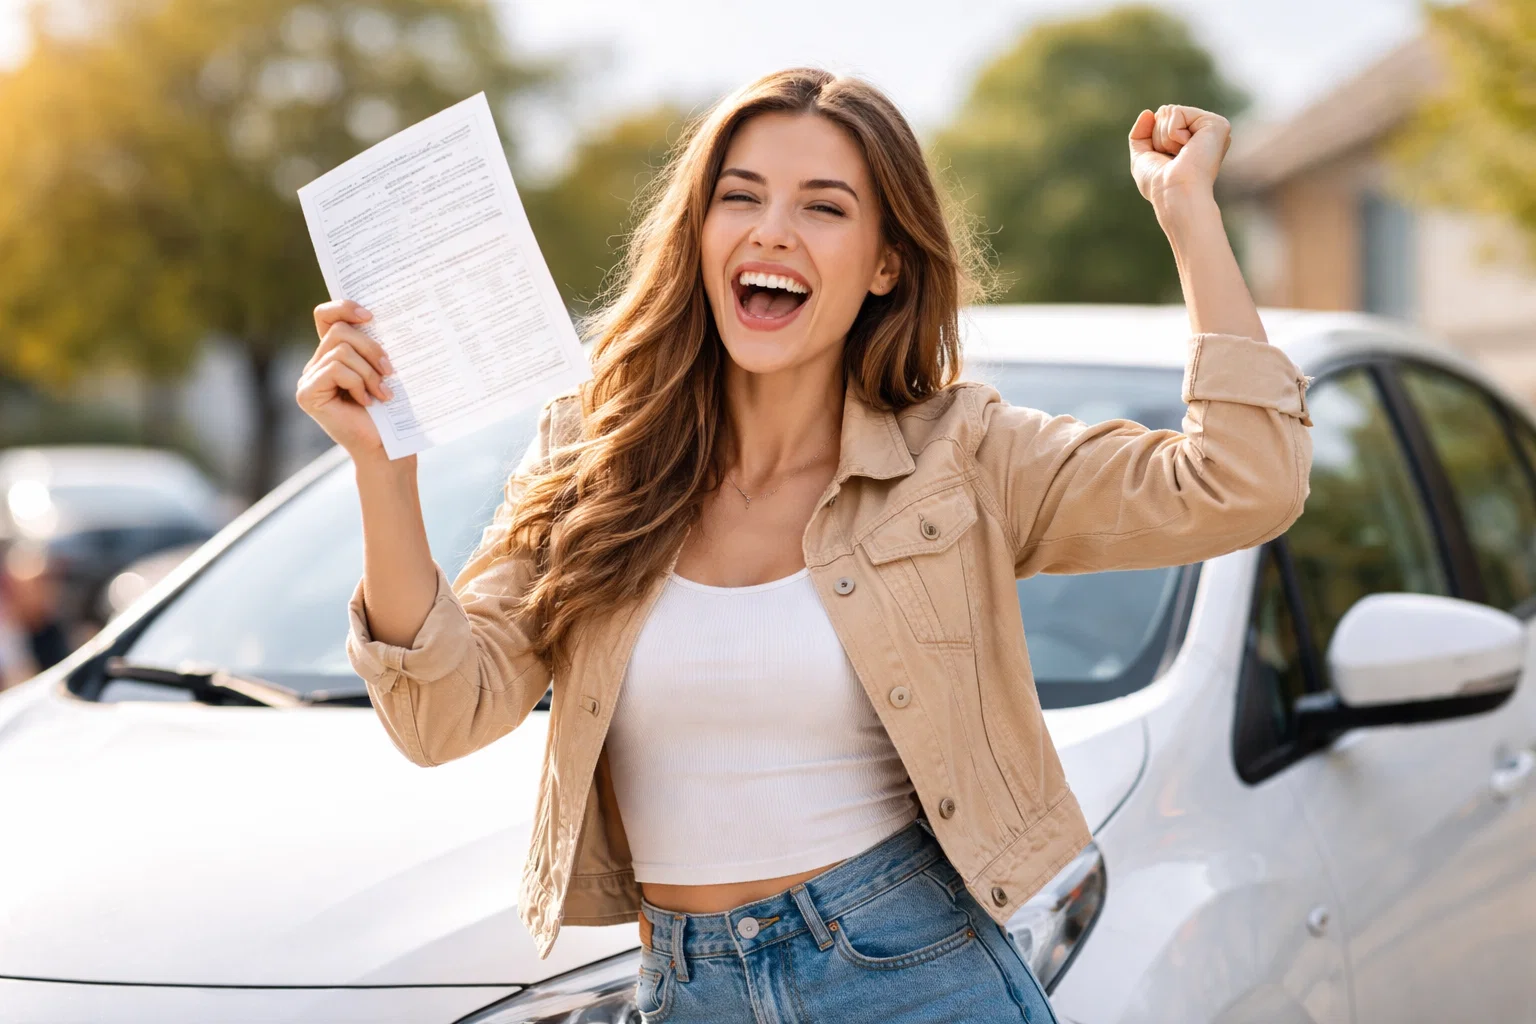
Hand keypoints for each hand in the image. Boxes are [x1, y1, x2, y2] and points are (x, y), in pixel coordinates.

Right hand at [296, 300, 394, 460]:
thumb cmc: (390, 412)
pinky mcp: (307, 394)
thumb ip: (373, 346)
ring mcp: (308, 379)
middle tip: (391, 372)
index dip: (344, 307)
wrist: (387, 449)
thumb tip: (377, 316)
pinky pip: (336, 369)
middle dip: (371, 348)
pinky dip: (358, 383)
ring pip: (341, 350)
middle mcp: (316, 364)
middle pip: (339, 331)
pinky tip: (368, 402)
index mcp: (333, 354)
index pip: (326, 316)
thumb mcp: (383, 371)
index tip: (371, 316)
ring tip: (383, 393)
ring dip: (369, 371)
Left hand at [1128, 104, 1231, 205]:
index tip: (1166, 161)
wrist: (1173, 193)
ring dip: (1165, 137)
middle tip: (1173, 158)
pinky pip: (1177, 112)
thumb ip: (1140, 135)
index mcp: (1191, 141)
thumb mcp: (1142, 158)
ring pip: (1169, 111)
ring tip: (1181, 155)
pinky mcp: (1216, 124)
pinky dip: (1173, 132)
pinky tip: (1188, 148)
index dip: (1154, 141)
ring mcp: (1211, 128)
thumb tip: (1148, 112)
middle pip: (1164, 113)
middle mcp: (1203, 133)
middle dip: (1158, 137)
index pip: (1161, 121)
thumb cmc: (1159, 184)